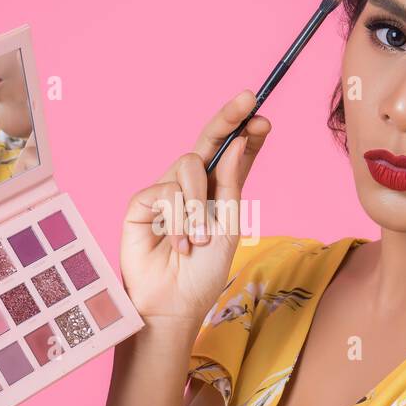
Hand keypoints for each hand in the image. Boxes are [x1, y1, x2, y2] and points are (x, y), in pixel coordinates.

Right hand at [119, 90, 270, 324]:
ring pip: (188, 164)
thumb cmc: (202, 272)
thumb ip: (232, 184)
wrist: (173, 304)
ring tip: (200, 238)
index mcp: (218, 191)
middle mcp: (192, 185)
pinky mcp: (142, 202)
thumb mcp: (228, 227)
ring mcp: (166, 190)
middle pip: (209, 140)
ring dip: (199, 204)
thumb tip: (239, 141)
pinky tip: (178, 245)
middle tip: (248, 101)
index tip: (264, 119)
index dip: (248, 134)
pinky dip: (177, 220)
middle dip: (228, 118)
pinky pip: (166, 190)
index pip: (235, 154)